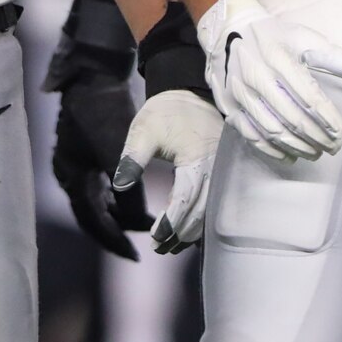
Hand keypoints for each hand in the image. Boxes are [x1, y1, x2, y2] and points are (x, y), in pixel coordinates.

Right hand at [43, 0, 150, 258]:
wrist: (94, 75)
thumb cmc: (105, 112)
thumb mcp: (120, 154)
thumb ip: (129, 191)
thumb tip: (141, 224)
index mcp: (72, 176)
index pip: (92, 221)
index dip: (113, 240)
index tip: (134, 255)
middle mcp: (67, 174)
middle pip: (89, 215)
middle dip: (111, 233)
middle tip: (133, 252)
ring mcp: (72, 163)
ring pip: (92, 202)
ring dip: (112, 217)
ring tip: (135, 229)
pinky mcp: (80, 152)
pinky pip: (94, 187)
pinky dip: (110, 199)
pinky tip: (126, 201)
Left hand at [113, 90, 222, 253]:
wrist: (189, 92)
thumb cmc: (165, 112)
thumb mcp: (143, 131)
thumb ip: (132, 159)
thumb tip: (119, 186)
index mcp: (196, 159)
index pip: (185, 199)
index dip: (172, 222)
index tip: (157, 237)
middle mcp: (214, 168)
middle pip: (201, 212)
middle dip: (180, 234)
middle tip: (159, 248)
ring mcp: (222, 171)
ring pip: (210, 210)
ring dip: (192, 231)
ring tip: (170, 246)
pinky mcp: (222, 172)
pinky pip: (215, 202)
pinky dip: (202, 218)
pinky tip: (188, 231)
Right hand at [197, 0, 341, 162]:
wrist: (227, 30)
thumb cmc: (272, 35)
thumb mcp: (302, 36)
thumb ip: (333, 55)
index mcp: (278, 57)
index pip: (308, 96)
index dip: (327, 118)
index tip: (341, 131)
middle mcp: (257, 76)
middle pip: (292, 117)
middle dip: (317, 137)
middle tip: (333, 148)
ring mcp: (240, 93)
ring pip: (272, 129)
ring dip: (297, 146)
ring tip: (315, 153)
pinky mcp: (228, 104)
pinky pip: (250, 134)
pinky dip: (271, 149)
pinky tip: (288, 155)